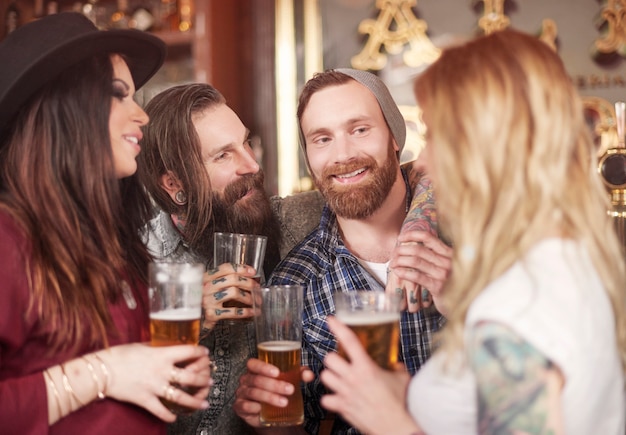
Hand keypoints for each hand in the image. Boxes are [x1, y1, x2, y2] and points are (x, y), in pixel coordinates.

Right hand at [96, 343, 211, 421]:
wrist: (102, 371)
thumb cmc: (120, 354)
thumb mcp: (142, 345)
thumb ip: (157, 348)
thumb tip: (167, 347)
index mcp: (162, 355)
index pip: (188, 352)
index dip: (200, 352)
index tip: (206, 353)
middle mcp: (162, 372)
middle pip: (190, 377)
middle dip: (204, 380)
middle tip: (211, 381)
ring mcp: (155, 387)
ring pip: (181, 397)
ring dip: (195, 401)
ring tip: (204, 403)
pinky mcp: (145, 400)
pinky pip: (161, 411)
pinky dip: (169, 416)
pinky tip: (175, 417)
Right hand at [202, 263, 258, 327]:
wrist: (193, 322)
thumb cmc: (205, 303)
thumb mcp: (210, 288)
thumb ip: (224, 280)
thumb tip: (248, 276)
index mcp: (206, 278)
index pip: (226, 268)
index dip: (241, 268)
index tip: (253, 272)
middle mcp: (206, 287)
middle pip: (233, 279)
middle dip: (249, 283)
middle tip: (257, 289)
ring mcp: (207, 301)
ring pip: (234, 292)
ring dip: (249, 297)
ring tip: (256, 301)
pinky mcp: (211, 314)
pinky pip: (233, 311)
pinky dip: (246, 311)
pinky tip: (252, 312)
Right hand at [233, 358, 313, 427]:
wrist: (271, 413)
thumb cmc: (277, 391)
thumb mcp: (289, 380)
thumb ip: (299, 375)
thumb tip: (308, 375)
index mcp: (255, 370)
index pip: (253, 364)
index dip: (263, 367)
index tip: (277, 372)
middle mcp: (246, 380)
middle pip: (257, 380)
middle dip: (274, 385)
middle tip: (289, 390)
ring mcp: (242, 393)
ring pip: (254, 393)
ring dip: (269, 397)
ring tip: (284, 402)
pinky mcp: (240, 407)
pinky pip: (245, 405)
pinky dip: (254, 407)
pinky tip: (263, 410)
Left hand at [320, 317, 420, 434]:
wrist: (398, 428)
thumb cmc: (402, 405)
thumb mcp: (403, 379)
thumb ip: (397, 368)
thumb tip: (396, 364)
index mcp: (366, 368)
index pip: (349, 341)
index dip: (338, 327)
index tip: (330, 319)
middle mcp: (353, 378)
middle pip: (329, 359)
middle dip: (334, 359)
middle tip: (341, 362)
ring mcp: (346, 394)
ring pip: (324, 377)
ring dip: (330, 376)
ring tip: (339, 378)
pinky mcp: (343, 408)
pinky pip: (325, 400)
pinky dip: (329, 398)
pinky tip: (338, 397)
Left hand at [386, 230, 451, 314]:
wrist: (462, 303)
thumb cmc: (450, 284)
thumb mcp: (445, 266)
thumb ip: (434, 256)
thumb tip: (411, 247)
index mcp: (448, 253)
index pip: (428, 237)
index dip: (412, 235)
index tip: (400, 238)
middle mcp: (447, 261)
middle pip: (419, 249)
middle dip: (401, 250)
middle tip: (393, 254)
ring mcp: (443, 274)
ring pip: (415, 261)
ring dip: (400, 260)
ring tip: (393, 263)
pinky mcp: (438, 287)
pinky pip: (417, 276)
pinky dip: (404, 272)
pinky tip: (397, 272)